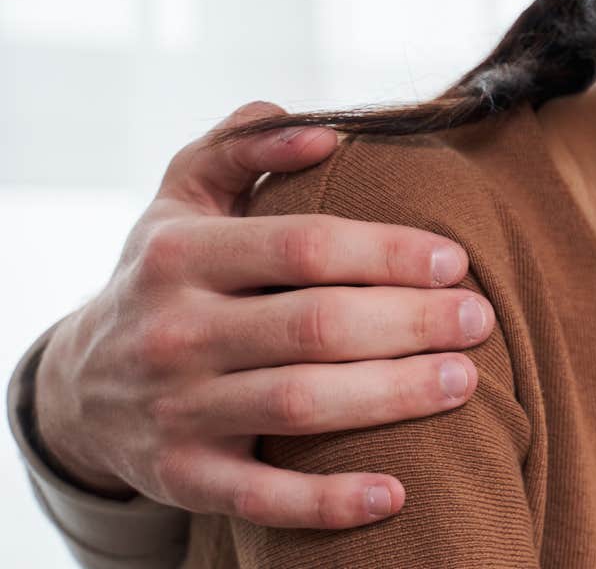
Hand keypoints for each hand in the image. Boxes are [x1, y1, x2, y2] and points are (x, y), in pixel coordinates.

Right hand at [33, 102, 496, 528]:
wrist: (77, 385)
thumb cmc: (167, 274)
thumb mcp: (184, 196)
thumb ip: (245, 145)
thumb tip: (325, 131)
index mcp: (182, 255)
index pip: (304, 246)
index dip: (387, 252)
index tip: (455, 259)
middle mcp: (174, 332)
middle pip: (315, 326)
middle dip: (411, 322)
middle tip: (480, 319)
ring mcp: (175, 410)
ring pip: (300, 405)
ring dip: (394, 396)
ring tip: (466, 381)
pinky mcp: (182, 477)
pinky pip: (261, 497)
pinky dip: (328, 501)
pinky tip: (396, 494)